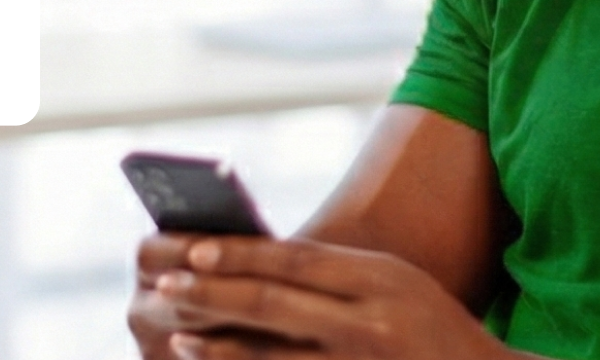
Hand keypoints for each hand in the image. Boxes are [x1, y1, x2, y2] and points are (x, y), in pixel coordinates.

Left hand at [128, 233, 510, 359]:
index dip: (241, 254)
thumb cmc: (432, 326)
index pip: (297, 259)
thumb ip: (336, 273)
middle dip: (214, 295)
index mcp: (382, 278)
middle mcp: (371, 322)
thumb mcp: (397, 283)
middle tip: (167, 287)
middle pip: (275, 304)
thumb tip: (256, 259)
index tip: (195, 249)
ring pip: (273, 355)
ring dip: (218, 344)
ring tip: (178, 332)